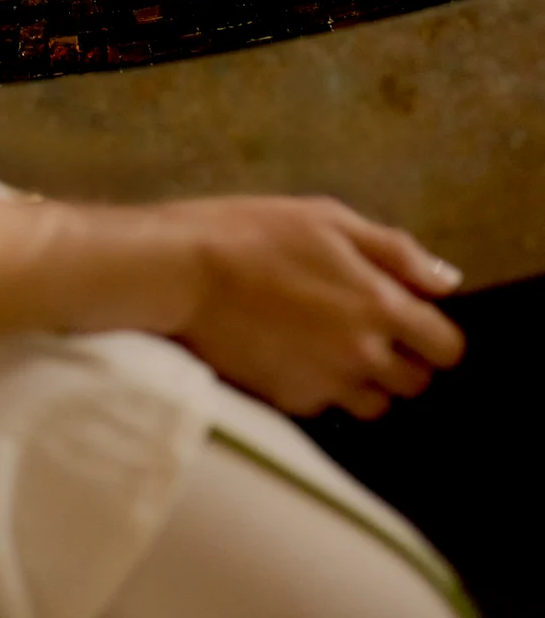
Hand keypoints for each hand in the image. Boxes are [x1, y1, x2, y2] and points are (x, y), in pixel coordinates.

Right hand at [163, 195, 464, 418]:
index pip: (446, 348)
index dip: (433, 331)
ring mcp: (326, 385)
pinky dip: (322, 386)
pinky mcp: (289, 404)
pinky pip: (327, 407)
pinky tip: (293, 351)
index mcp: (379, 306)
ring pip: (375, 403)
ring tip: (328, 341)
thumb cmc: (253, 233)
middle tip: (364, 322)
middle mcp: (362, 356)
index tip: (409, 314)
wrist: (180, 272)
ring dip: (365, 379)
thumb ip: (396, 251)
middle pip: (416, 383)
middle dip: (401, 357)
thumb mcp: (328, 218)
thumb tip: (446, 281)